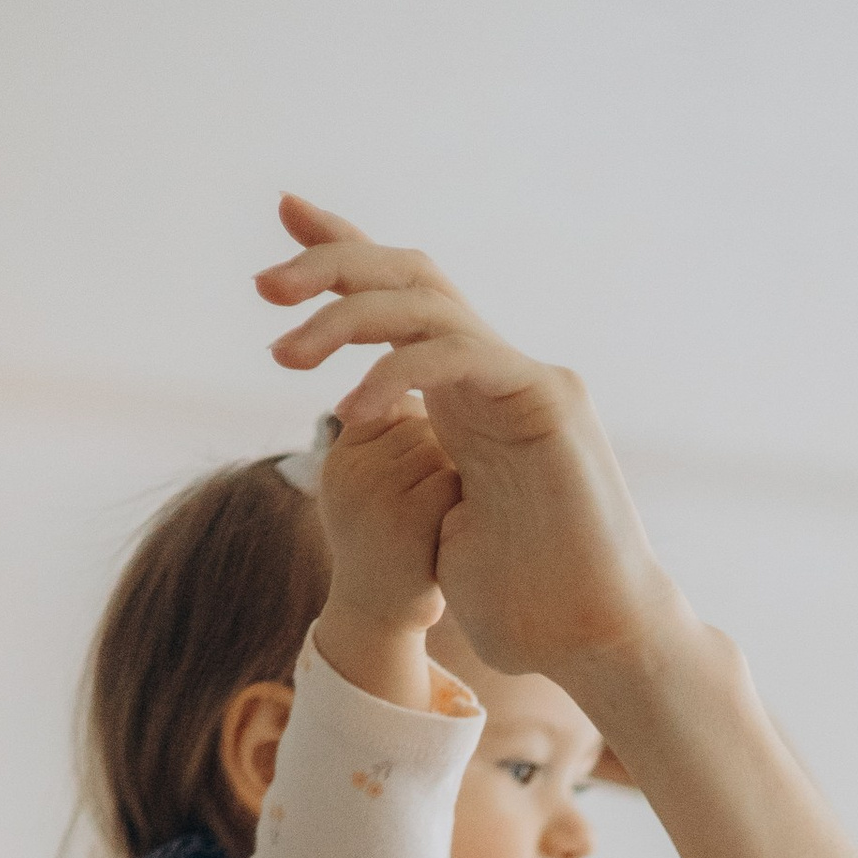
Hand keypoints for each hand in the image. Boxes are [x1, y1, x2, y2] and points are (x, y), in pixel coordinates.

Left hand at [257, 195, 687, 718]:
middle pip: (410, 276)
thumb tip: (356, 453)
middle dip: (331, 262)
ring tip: (285, 353)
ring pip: (427, 302)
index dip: (345, 252)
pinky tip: (353, 412)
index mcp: (466, 398)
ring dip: (346, 314)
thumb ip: (408, 477)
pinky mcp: (548, 399)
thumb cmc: (526, 607)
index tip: (285, 215)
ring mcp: (527, 380)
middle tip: (263, 286)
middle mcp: (496, 375)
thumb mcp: (438, 529)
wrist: (594, 641)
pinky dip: (398, 372)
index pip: (402, 303)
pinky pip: (459, 354)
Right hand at [313, 393, 457, 641]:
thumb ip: (391, 437)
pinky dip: (463, 500)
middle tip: (431, 505)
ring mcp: (373, 492)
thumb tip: (439, 388)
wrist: (381, 621)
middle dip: (444, 456)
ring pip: (438, 445)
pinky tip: (453, 528)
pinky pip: (451, 477)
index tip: (415, 484)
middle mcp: (350, 469)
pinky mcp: (404, 517)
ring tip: (438, 517)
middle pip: (422, 422)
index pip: (395, 404)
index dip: (424, 441)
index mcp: (342, 455)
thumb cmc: (390, 547)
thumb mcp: (373, 484)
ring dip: (456, 476)